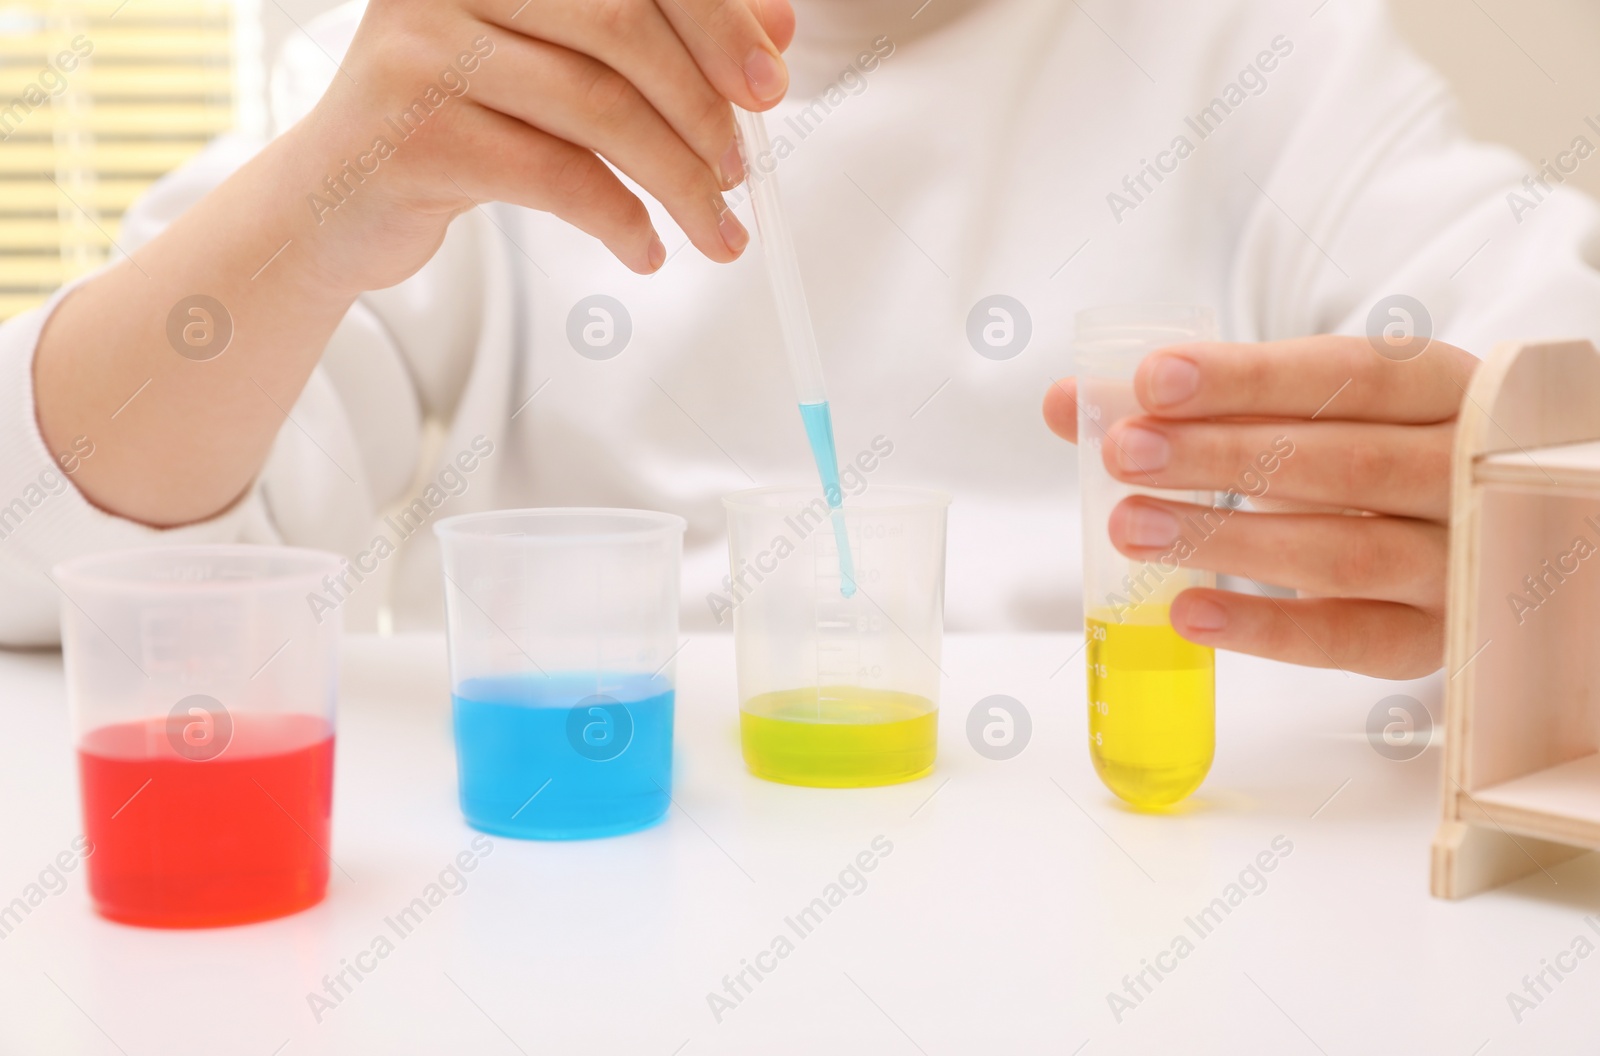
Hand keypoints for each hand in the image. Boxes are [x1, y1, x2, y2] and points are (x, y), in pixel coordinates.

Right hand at [34, 0, 793, 524]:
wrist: (333, 203)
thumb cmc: (457, 125)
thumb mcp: (560, 69)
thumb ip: (658, 39)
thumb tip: (776, 28)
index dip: (716, 22)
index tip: (770, 84)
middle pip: (623, 27)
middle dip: (706, 108)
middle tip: (745, 169)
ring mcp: (426, 51)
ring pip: (598, 108)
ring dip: (679, 181)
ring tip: (714, 229)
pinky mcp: (417, 134)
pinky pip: (556, 177)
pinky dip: (620, 221)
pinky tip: (645, 249)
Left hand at [1043, 336, 1476, 678]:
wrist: (1465, 531)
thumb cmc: (1353, 452)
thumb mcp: (1292, 412)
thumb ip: (1183, 403)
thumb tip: (1063, 402)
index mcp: (1442, 384)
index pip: (1347, 371)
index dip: (1247, 377)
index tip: (1151, 380)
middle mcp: (1467, 468)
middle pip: (1342, 460)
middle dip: (1222, 456)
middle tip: (1123, 453)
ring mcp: (1461, 559)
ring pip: (1344, 550)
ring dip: (1228, 540)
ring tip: (1134, 527)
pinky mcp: (1435, 638)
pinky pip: (1348, 640)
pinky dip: (1266, 629)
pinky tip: (1189, 611)